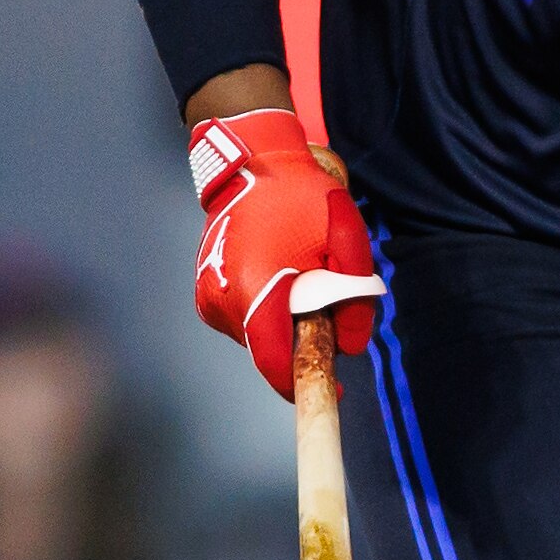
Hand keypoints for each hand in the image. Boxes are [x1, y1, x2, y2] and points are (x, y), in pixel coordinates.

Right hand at [189, 109, 377, 393]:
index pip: (273, 361)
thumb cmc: (305, 200)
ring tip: (303, 278)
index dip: (302, 385)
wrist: (254, 165)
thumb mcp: (348, 244)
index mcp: (255, 288)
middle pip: (270, 349)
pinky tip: (281, 276)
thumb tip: (349, 350)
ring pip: (259, 335)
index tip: (333, 394)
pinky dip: (269, 311)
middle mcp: (222, 298)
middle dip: (303, 343)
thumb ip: (354, 300)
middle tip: (329, 308)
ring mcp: (208, 296)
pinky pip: (245, 319)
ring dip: (286, 324)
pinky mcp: (206, 292)